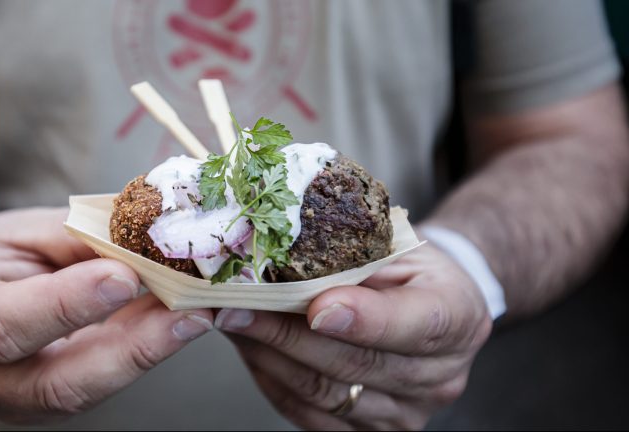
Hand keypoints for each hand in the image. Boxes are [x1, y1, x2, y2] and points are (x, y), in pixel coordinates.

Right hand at [0, 208, 212, 423]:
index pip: (3, 324)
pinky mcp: (46, 405)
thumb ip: (79, 241)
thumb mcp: (25, 230)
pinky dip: (141, 355)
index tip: (125, 277)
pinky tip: (175, 327)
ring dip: (147, 354)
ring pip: (85, 392)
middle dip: (130, 350)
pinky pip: (98, 385)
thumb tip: (147, 246)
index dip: (66, 305)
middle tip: (187, 314)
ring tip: (195, 318)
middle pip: (55, 383)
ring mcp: (13, 399)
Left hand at [216, 244, 492, 429]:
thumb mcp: (397, 244)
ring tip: (233, 321)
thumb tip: (278, 259)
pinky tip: (252, 348)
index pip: (415, 324)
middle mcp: (440, 376)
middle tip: (239, 306)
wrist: (430, 301)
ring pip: (325, 393)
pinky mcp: (371, 430)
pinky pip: (311, 415)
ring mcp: (406, 411)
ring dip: (269, 356)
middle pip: (356, 364)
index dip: (363, 318)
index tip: (316, 306)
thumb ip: (355, 257)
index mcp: (458, 317)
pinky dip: (273, 379)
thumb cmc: (409, 266)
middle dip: (287, 334)